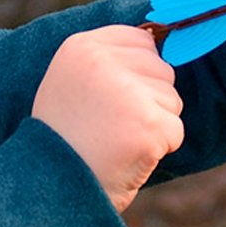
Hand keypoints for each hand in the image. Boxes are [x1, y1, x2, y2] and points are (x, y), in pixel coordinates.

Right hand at [32, 26, 184, 212]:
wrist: (50, 187)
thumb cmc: (64, 137)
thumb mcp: (70, 81)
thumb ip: (107, 60)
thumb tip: (156, 45)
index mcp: (82, 47)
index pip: (141, 40)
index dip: (136, 73)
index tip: (113, 99)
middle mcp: (103, 61)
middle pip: (161, 69)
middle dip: (148, 99)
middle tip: (112, 125)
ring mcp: (127, 91)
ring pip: (171, 99)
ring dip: (153, 124)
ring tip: (116, 140)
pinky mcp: (147, 123)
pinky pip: (175, 130)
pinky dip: (159, 149)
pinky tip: (128, 154)